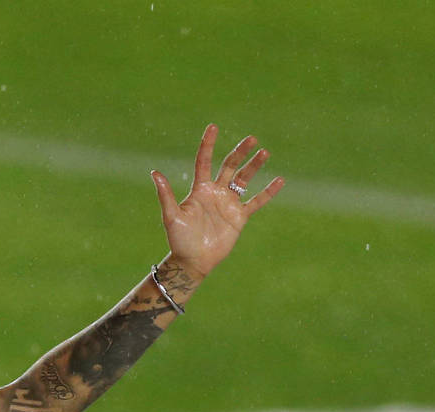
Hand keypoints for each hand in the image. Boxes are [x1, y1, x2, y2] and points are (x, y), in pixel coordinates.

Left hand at [151, 125, 281, 279]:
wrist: (193, 262)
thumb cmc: (179, 240)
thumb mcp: (171, 216)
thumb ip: (166, 195)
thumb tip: (155, 172)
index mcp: (199, 189)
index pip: (204, 161)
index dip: (208, 145)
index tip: (213, 127)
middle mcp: (215, 192)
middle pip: (229, 166)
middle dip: (240, 152)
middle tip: (251, 139)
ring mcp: (228, 203)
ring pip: (244, 179)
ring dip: (254, 166)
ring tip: (265, 152)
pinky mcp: (239, 216)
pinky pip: (256, 201)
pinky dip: (268, 192)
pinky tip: (279, 180)